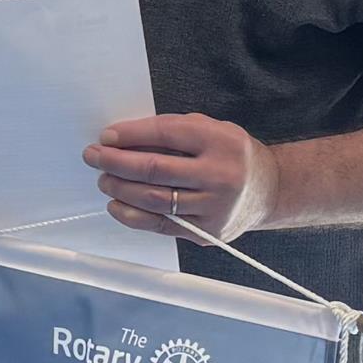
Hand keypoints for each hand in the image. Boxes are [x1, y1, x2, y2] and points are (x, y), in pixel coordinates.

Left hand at [83, 113, 279, 241]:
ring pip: (154, 199)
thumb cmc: (230, 155)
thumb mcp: (211, 130)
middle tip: (93, 156)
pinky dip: (132, 215)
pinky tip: (116, 204)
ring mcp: (215, 207)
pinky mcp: (206, 232)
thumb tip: (120, 139)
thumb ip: (172, 131)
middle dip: (116, 162)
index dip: (130, 134)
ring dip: (120, 189)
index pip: (166, 133)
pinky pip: (160, 225)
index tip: (106, 136)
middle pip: (155, 169)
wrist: (269, 190)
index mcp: (222, 141)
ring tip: (104, 179)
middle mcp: (221, 175)